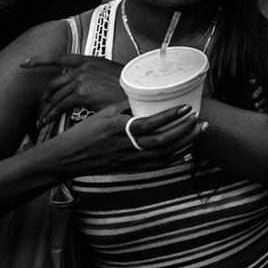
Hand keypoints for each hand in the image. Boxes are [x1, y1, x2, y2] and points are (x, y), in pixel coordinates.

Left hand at [23, 53, 127, 127]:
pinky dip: (51, 115)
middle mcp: (84, 68)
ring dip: (46, 110)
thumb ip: (97, 79)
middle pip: (54, 83)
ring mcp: (82, 79)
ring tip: (42, 122)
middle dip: (44, 98)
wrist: (142, 93)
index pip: (60, 57)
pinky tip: (48, 122)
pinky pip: (61, 105)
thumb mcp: (115, 77)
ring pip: (55, 96)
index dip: (40, 60)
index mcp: (91, 61)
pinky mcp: (82, 93)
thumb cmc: (133, 88)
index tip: (24, 63)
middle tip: (41, 109)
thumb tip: (88, 91)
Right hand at [49, 105, 202, 176]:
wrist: (67, 159)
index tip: (186, 107)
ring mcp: (130, 160)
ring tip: (198, 131)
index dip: (171, 116)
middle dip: (185, 130)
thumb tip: (144, 100)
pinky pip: (158, 164)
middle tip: (200, 119)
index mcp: (119, 130)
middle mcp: (127, 146)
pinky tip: (186, 148)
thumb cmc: (83, 134)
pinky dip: (175, 156)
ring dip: (185, 143)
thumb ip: (125, 109)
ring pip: (164, 154)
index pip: (151, 123)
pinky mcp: (131, 168)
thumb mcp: (103, 115)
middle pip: (163, 140)